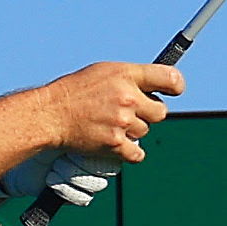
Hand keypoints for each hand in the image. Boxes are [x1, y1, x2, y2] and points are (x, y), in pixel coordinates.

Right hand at [34, 62, 181, 165]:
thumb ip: (131, 78)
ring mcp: (122, 121)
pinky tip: (116, 143)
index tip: (173, 91)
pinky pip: (137, 153)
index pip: (170, 78)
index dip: (176, 86)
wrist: (50, 114)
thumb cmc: (76, 91)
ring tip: (110, 124)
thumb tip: (156, 87)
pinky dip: (130, 152)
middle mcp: (128, 97)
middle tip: (129, 112)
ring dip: (132, 131)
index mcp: (126, 74)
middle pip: (160, 112)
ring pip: (145, 132)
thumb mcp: (104, 72)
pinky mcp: (115, 143)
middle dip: (148, 113)